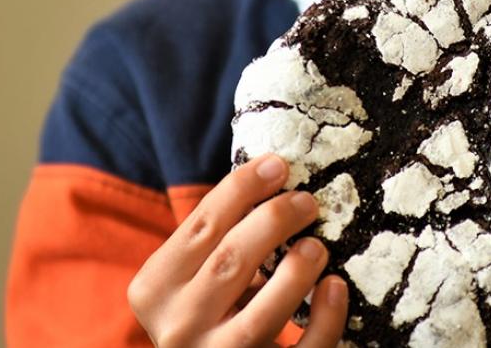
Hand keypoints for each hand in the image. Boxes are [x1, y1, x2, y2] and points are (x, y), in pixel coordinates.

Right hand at [128, 154, 347, 346]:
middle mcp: (179, 327)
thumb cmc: (206, 310)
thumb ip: (217, 240)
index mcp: (155, 289)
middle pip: (229, 262)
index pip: (200, 226)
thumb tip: (273, 178)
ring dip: (295, 274)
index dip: (241, 189)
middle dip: (273, 222)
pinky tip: (335, 287)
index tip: (279, 164)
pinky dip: (323, 320)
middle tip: (307, 202)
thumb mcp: (192, 275)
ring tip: (317, 246)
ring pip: (259, 319)